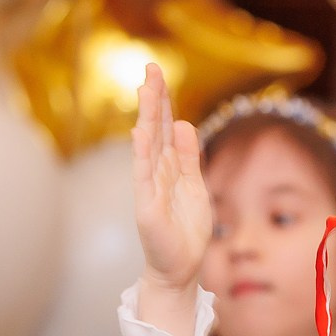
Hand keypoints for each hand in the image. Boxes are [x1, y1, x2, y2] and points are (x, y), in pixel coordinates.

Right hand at [132, 64, 212, 299]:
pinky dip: (142, 155)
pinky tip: (140, 133)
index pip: (164, 127)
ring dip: (146, 117)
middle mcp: (156, 173)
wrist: (180, 268)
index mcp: (169, 167)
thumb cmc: (187, 231)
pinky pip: (144, 177)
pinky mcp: (147, 208)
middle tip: (151, 67)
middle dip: (153, 99)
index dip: (163, 101)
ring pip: (147, 146)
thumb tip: (183, 123)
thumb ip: (189, 157)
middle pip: (154, 129)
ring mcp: (149, 188)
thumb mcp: (195, 186)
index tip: (159, 73)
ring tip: (145, 89)